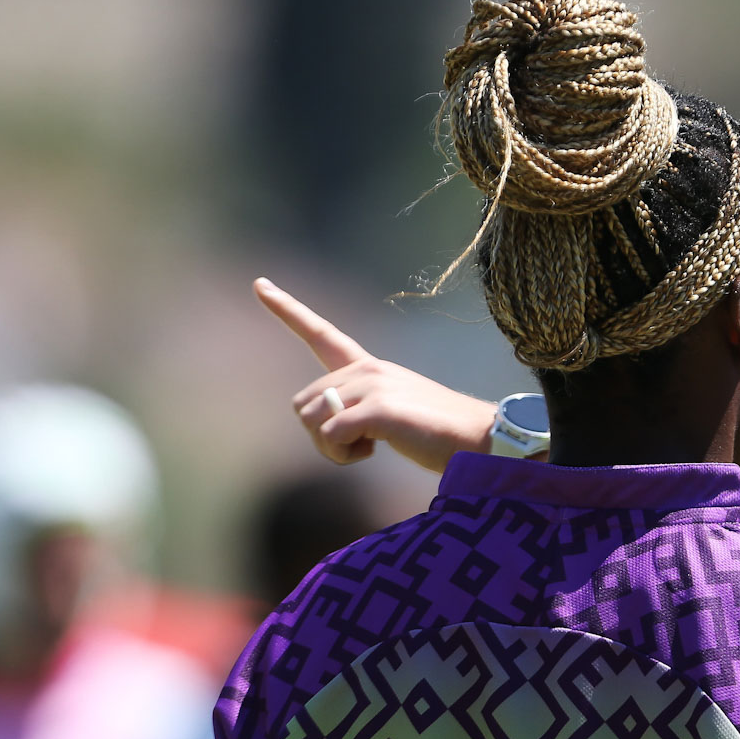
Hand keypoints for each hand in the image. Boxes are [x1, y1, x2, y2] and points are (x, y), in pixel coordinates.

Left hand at [254, 277, 496, 472]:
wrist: (479, 439)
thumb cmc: (438, 434)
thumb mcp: (393, 414)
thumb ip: (358, 409)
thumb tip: (327, 424)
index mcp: (369, 367)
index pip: (321, 333)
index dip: (287, 310)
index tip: (260, 284)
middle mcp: (367, 369)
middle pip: (302, 404)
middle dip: (322, 435)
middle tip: (361, 445)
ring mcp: (373, 385)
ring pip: (311, 421)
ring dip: (331, 448)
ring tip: (370, 447)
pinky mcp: (378, 409)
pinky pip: (330, 436)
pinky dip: (343, 454)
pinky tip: (374, 450)